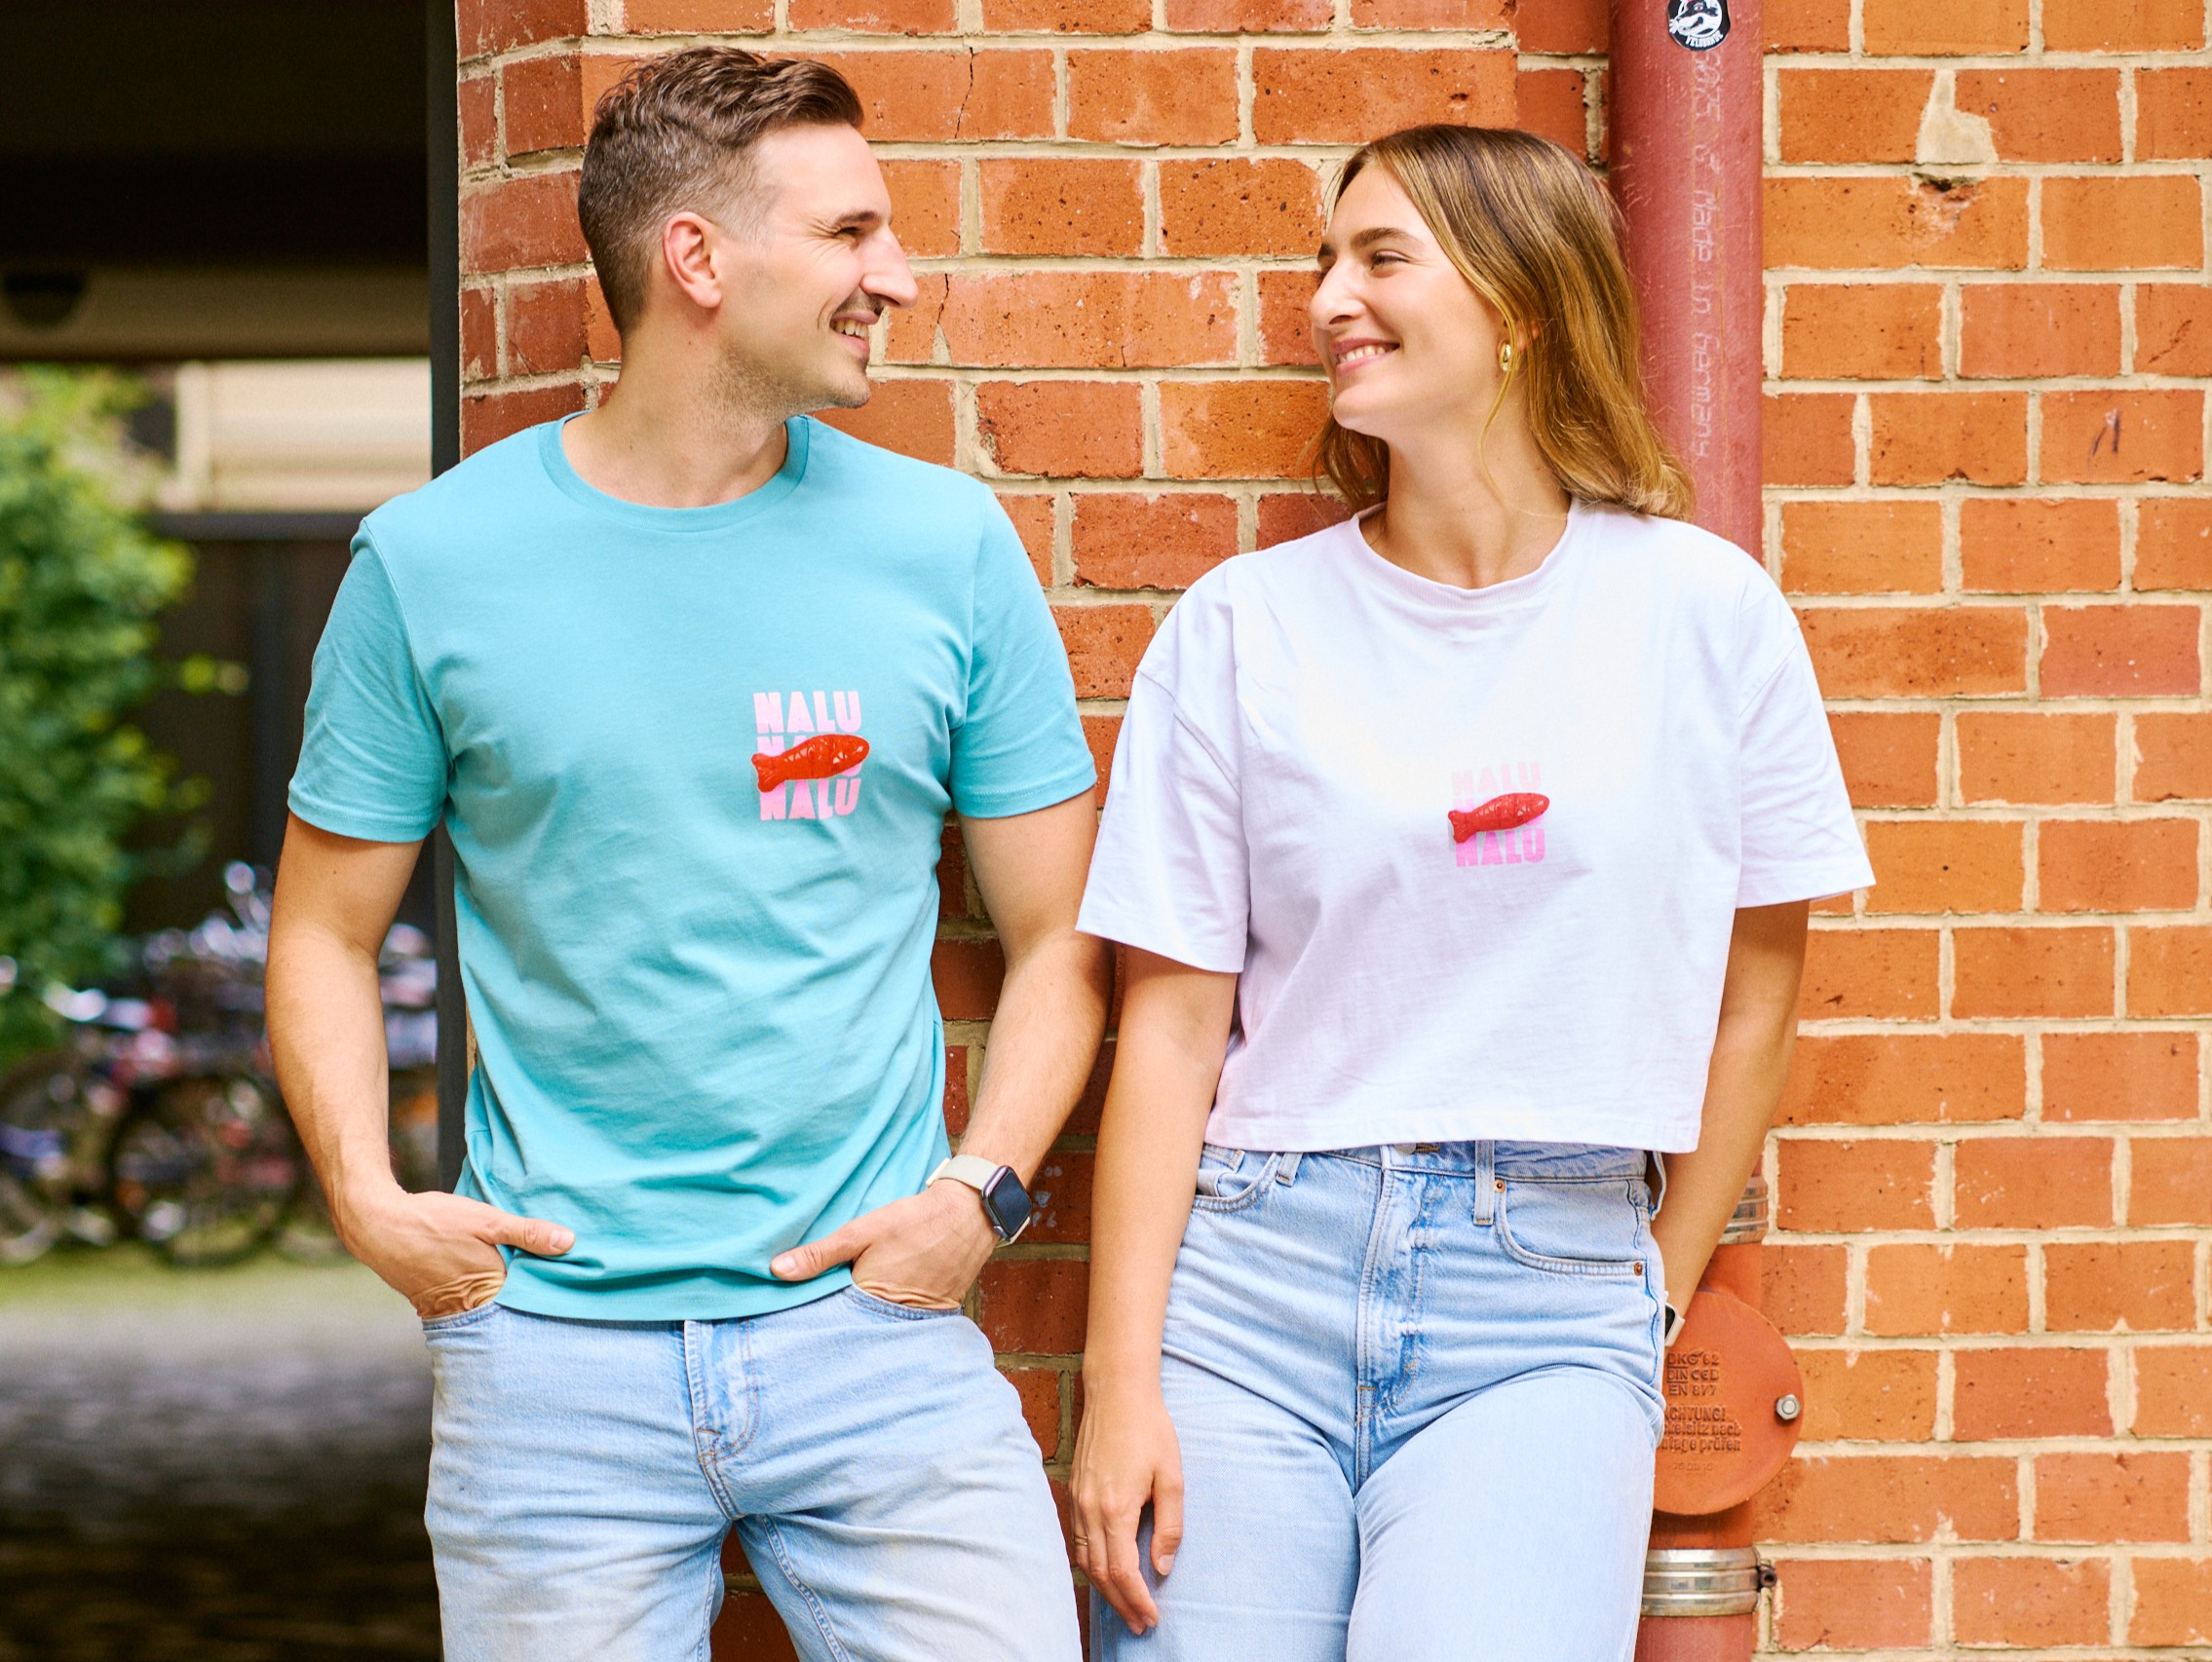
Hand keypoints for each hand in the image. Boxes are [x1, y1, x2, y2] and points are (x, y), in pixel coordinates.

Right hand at [338, 1182, 573, 1318]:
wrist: (377, 1225)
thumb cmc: (433, 1221)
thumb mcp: (486, 1220)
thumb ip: (527, 1233)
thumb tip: (570, 1243)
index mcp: (490, 1292)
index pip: (533, 1299)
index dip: (554, 1289)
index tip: (578, 1282)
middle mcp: (473, 1309)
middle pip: (515, 1305)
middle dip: (535, 1292)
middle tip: (567, 1280)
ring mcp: (454, 1309)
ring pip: (495, 1302)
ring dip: (512, 1290)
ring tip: (539, 1274)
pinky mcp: (440, 1303)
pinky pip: (475, 1299)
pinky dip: (489, 1288)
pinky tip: (500, 1272)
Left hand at [769, 1180, 995, 1309]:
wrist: (968, 1215)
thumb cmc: (914, 1221)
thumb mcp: (861, 1231)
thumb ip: (820, 1254)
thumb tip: (776, 1270)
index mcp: (870, 1300)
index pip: (831, 1319)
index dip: (813, 1315)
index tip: (792, 1316)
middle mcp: (894, 1318)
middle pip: (856, 1326)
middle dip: (839, 1321)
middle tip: (815, 1317)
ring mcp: (917, 1319)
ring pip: (879, 1325)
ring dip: (866, 1318)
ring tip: (849, 1309)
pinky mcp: (934, 1315)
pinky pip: (903, 1323)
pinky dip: (891, 1316)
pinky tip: (881, 1303)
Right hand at [1071, 1378, 1182, 1634]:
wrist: (1116, 1391)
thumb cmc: (1150, 1429)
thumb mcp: (1172, 1476)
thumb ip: (1169, 1526)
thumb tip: (1162, 1568)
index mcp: (1115, 1508)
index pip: (1122, 1571)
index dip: (1137, 1600)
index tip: (1151, 1618)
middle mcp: (1089, 1509)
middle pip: (1099, 1573)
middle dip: (1120, 1603)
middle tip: (1140, 1624)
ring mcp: (1077, 1500)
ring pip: (1084, 1559)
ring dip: (1104, 1587)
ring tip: (1125, 1606)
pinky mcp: (1073, 1491)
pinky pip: (1078, 1540)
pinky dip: (1091, 1564)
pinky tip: (1106, 1571)